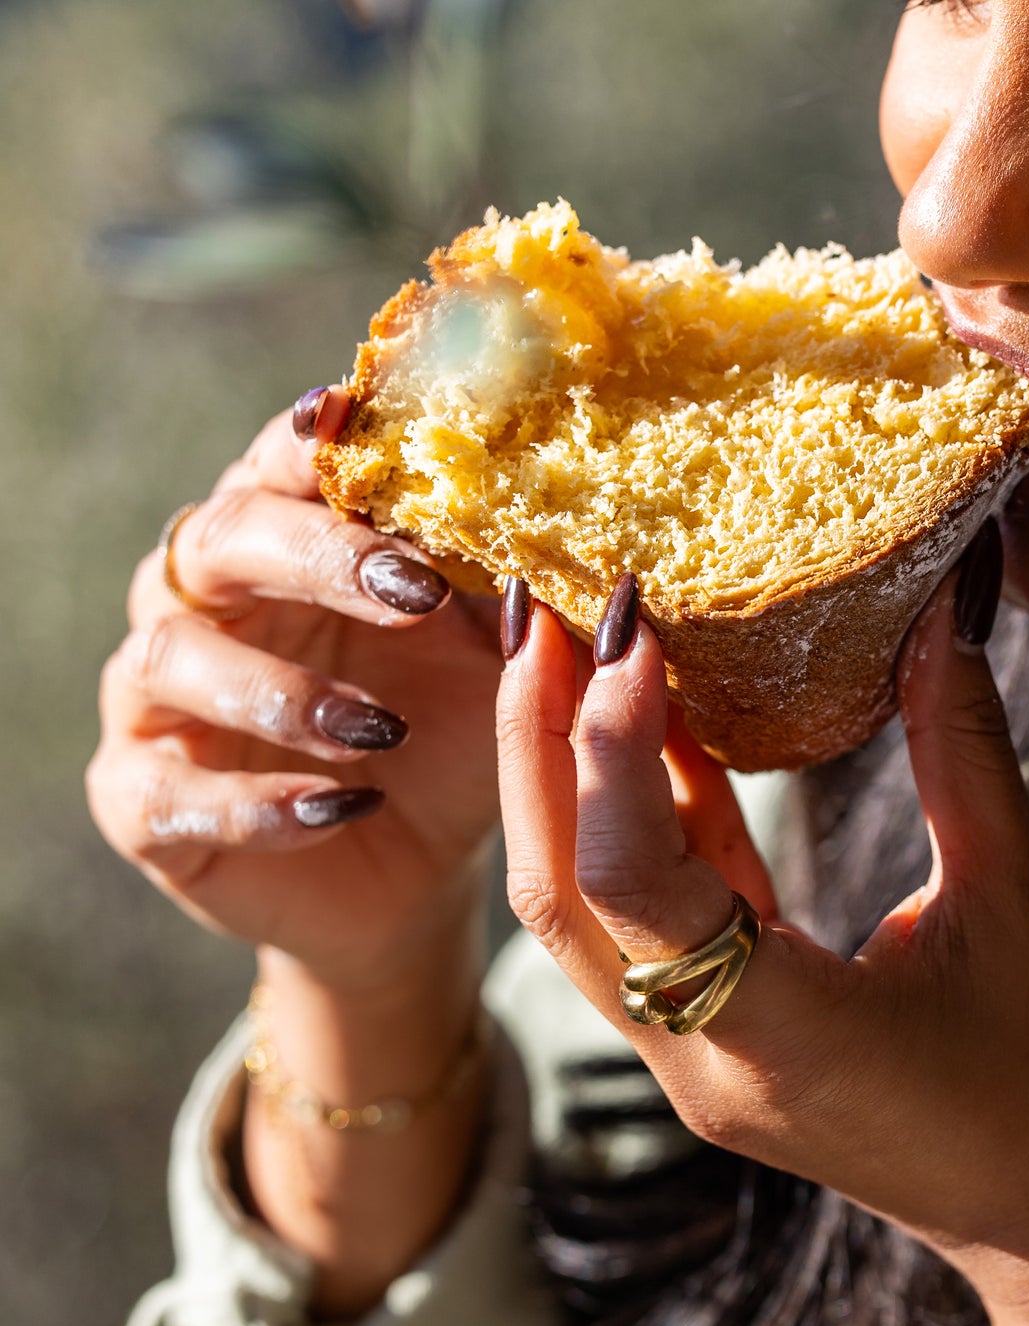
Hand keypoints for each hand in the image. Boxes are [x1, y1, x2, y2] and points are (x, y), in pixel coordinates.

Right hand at [88, 388, 503, 988]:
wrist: (411, 865)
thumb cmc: (445, 733)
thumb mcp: (489, 659)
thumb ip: (503, 590)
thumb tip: (560, 525)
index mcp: (285, 541)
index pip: (281, 463)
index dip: (313, 442)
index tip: (357, 426)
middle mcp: (204, 600)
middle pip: (222, 538)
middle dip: (316, 555)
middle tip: (410, 592)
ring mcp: (156, 699)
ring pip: (173, 658)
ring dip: (284, 691)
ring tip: (382, 730)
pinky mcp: (139, 798)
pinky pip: (167, 790)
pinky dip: (257, 803)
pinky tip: (343, 809)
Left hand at [495, 531, 1028, 1325]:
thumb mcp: (1022, 907)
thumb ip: (963, 750)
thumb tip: (938, 612)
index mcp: (774, 1037)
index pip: (633, 879)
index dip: (612, 741)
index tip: (628, 625)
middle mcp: (699, 1056)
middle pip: (561, 886)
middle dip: (537, 738)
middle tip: (544, 607)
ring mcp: (695, 1058)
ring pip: (581, 903)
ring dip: (565, 775)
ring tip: (574, 649)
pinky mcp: (716, 1041)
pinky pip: (646, 917)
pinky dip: (640, 820)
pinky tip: (657, 730)